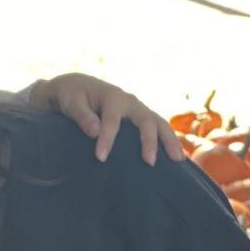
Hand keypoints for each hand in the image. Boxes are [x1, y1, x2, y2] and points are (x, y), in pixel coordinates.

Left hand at [25, 74, 183, 166]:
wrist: (79, 88)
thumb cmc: (73, 97)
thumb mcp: (71, 103)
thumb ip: (82, 116)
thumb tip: (95, 132)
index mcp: (112, 97)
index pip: (112, 120)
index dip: (107, 139)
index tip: (100, 158)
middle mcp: (130, 101)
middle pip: (146, 119)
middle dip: (149, 140)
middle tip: (149, 162)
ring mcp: (138, 109)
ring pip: (159, 123)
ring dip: (169, 141)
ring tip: (178, 160)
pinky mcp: (140, 118)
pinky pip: (158, 129)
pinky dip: (167, 141)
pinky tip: (174, 158)